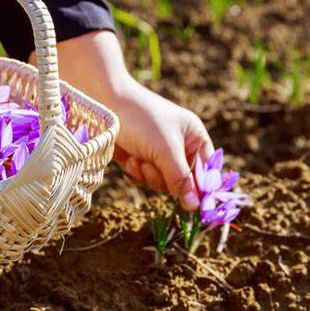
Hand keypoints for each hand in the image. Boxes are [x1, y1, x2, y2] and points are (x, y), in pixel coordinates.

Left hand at [112, 91, 213, 209]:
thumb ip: (180, 179)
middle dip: (165, 177)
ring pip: (161, 182)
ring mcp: (157, 152)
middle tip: (153, 166)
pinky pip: (143, 177)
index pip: (207, 170)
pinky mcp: (138, 157)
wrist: (102, 103)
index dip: (201, 187)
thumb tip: (195, 207)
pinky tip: (128, 156)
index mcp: (194, 136)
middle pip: (182, 181)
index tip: (195, 206)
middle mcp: (178, 145)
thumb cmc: (141, 119)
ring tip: (138, 158)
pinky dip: (135, 170)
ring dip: (148, 174)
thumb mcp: (165, 149)